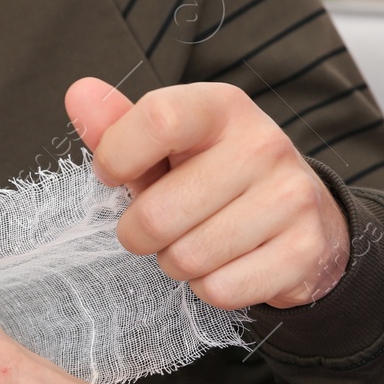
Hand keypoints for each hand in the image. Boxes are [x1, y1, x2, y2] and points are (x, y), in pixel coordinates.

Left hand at [66, 77, 349, 308]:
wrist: (305, 214)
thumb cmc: (216, 174)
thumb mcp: (169, 145)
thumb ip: (118, 126)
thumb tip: (78, 94)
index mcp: (223, 108)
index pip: (159, 119)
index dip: (118, 157)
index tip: (112, 175)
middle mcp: (263, 145)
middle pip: (159, 212)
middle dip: (140, 233)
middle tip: (159, 226)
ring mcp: (290, 197)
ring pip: (187, 258)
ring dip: (176, 261)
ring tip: (195, 242)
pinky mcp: (305, 249)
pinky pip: (220, 289)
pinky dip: (210, 288)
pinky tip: (227, 263)